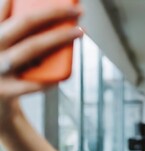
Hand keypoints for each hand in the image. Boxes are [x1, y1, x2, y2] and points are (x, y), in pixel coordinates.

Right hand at [0, 0, 82, 123]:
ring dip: (59, 39)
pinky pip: (33, 83)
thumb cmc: (6, 68)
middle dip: (54, 14)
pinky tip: (64, 75)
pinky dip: (51, 79)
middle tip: (78, 10)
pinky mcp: (5, 91)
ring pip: (32, 49)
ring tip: (79, 31)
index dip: (24, 1)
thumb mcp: (7, 45)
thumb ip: (18, 31)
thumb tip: (56, 14)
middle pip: (25, 23)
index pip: (4, 7)